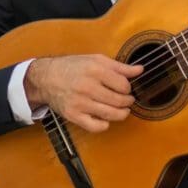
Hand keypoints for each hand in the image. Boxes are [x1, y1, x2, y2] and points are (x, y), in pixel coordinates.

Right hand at [24, 55, 142, 132]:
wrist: (46, 77)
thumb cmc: (72, 67)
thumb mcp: (96, 60)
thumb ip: (119, 66)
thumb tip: (140, 69)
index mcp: (95, 70)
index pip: (123, 85)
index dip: (128, 88)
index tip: (125, 88)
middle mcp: (87, 86)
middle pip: (119, 101)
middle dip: (127, 102)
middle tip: (126, 100)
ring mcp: (80, 103)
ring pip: (111, 115)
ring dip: (121, 114)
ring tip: (121, 110)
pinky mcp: (74, 115)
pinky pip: (96, 127)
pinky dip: (104, 125)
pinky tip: (105, 119)